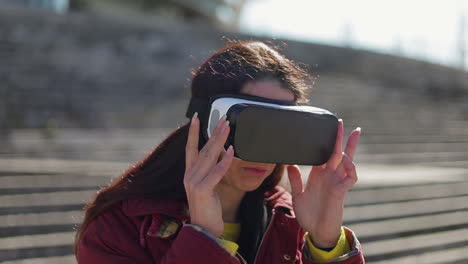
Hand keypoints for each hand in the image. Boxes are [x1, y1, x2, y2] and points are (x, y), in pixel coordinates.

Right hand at [184, 114, 233, 236]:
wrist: (203, 229)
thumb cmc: (208, 207)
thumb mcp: (208, 185)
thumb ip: (211, 170)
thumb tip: (220, 152)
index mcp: (189, 173)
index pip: (190, 148)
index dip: (194, 132)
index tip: (197, 117)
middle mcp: (189, 175)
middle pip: (203, 149)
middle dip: (213, 133)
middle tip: (223, 119)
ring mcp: (194, 183)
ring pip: (208, 156)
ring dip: (219, 141)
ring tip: (228, 128)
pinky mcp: (202, 190)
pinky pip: (216, 172)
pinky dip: (224, 160)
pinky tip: (231, 150)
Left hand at [287, 119, 360, 247]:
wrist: (316, 231)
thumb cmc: (308, 215)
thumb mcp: (297, 195)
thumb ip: (296, 180)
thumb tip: (290, 164)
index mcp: (318, 175)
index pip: (324, 154)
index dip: (326, 143)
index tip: (325, 130)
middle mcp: (329, 176)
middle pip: (338, 153)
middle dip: (341, 138)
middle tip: (341, 123)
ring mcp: (336, 182)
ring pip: (348, 161)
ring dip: (351, 148)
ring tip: (353, 134)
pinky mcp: (341, 191)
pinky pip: (350, 177)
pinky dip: (350, 167)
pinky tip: (347, 159)